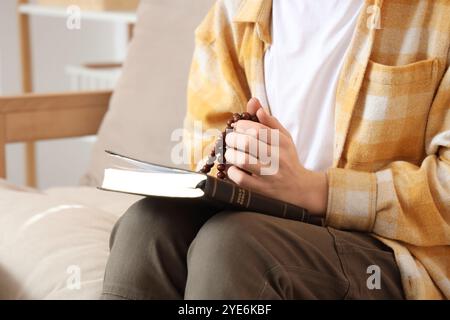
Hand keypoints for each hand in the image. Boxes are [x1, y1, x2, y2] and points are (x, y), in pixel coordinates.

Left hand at [225, 98, 327, 215]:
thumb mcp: (284, 138)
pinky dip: (233, 172)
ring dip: (230, 155)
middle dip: (232, 139)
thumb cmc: (287, 159)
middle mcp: (277, 158)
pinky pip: (242, 179)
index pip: (257, 129)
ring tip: (230, 153)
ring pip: (243, 161)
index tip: (235, 127)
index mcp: (282, 143)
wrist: (300, 188)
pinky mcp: (262, 190)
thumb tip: (254, 103)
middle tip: (228, 139)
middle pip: (248, 143)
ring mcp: (270, 175)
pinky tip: (234, 168)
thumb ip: (269, 121)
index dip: (241, 125)